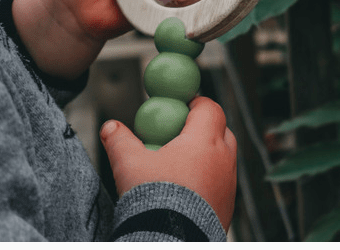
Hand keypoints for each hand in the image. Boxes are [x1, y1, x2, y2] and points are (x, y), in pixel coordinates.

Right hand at [100, 96, 236, 230]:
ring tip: (180, 163)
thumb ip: (119, 141)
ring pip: (223, 157)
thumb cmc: (155, 201)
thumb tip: (110, 127)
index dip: (195, 103)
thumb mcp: (129, 165)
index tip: (180, 106)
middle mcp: (223, 159)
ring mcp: (229, 183)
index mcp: (204, 140)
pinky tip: (187, 188)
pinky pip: (222, 182)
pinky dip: (209, 178)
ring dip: (206, 154)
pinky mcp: (229, 204)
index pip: (209, 107)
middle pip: (220, 130)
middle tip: (179, 133)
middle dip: (202, 127)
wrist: (171, 241)